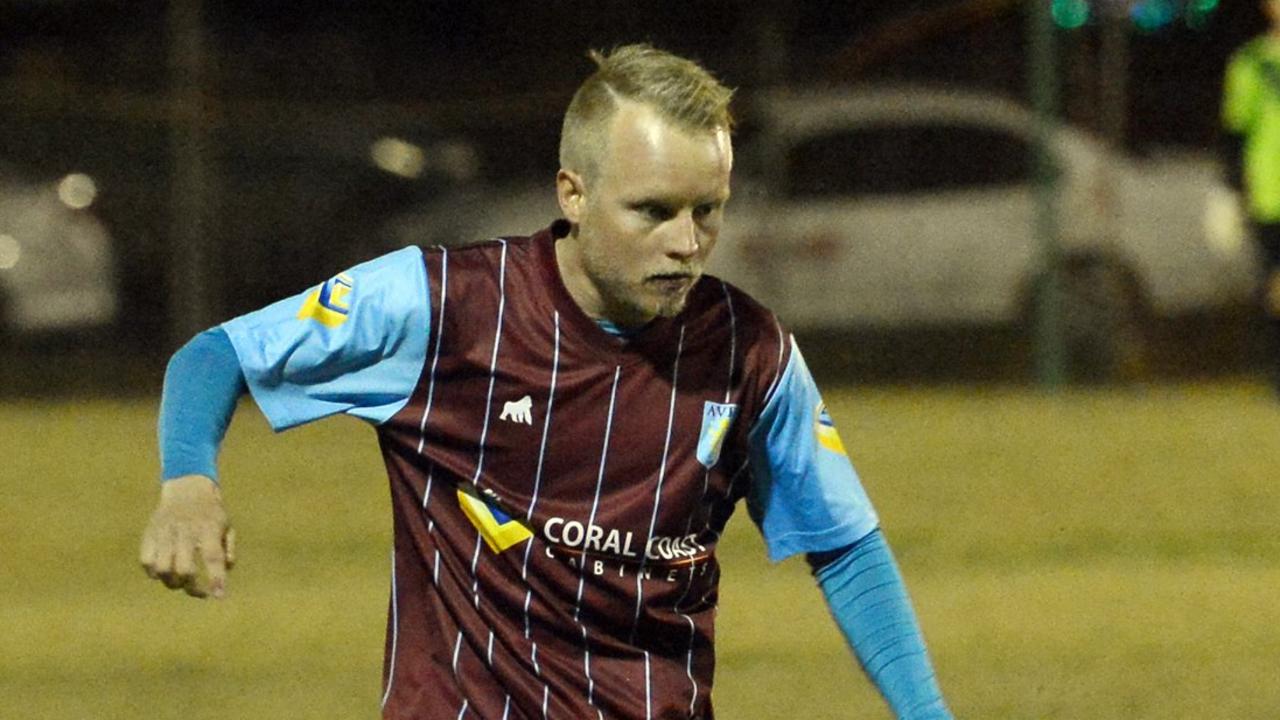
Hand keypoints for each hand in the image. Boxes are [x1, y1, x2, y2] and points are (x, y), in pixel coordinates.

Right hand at [139, 475, 235, 598]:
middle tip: (199, 592)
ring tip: (179, 582)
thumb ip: (228, 551)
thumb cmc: (211, 513)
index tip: (218, 596)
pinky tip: (163, 572)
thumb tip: (225, 573)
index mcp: (209, 528)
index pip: (213, 557)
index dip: (216, 578)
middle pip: (184, 569)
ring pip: (162, 569)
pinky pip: (146, 561)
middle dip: (191, 587)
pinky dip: (154, 573)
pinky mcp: (149, 534)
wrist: (187, 488)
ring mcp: (165, 532)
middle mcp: (185, 531)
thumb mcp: (227, 527)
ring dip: (171, 582)